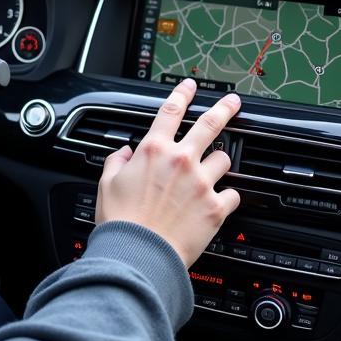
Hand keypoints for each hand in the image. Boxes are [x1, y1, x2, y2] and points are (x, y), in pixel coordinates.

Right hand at [96, 78, 241, 266]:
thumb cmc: (121, 221)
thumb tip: (123, 153)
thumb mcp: (107, 183)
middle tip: (233, 102)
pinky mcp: (215, 207)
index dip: (182, 94)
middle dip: (224, 109)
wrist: (139, 253)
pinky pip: (232, 195)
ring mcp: (201, 183)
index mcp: (153, 150)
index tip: (190, 86)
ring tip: (213, 171)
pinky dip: (226, 197)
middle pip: (210, 125)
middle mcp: (181, 161)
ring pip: (223, 160)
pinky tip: (219, 201)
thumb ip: (117, 162)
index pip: (171, 111)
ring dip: (218, 163)